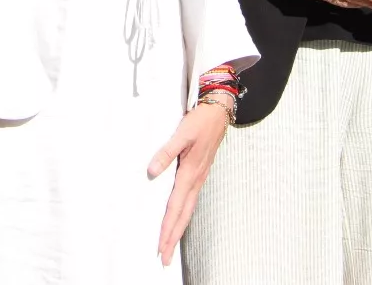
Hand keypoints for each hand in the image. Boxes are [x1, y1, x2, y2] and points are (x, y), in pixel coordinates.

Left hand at [148, 99, 229, 265]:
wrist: (219, 112)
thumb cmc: (199, 122)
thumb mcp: (182, 133)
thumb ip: (166, 152)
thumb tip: (152, 171)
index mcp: (190, 173)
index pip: (175, 208)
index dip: (167, 229)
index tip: (161, 247)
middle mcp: (195, 180)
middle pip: (183, 216)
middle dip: (173, 238)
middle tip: (164, 259)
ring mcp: (199, 178)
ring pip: (187, 210)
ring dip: (178, 229)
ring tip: (169, 245)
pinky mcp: (200, 173)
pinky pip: (190, 201)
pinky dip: (183, 215)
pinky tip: (179, 218)